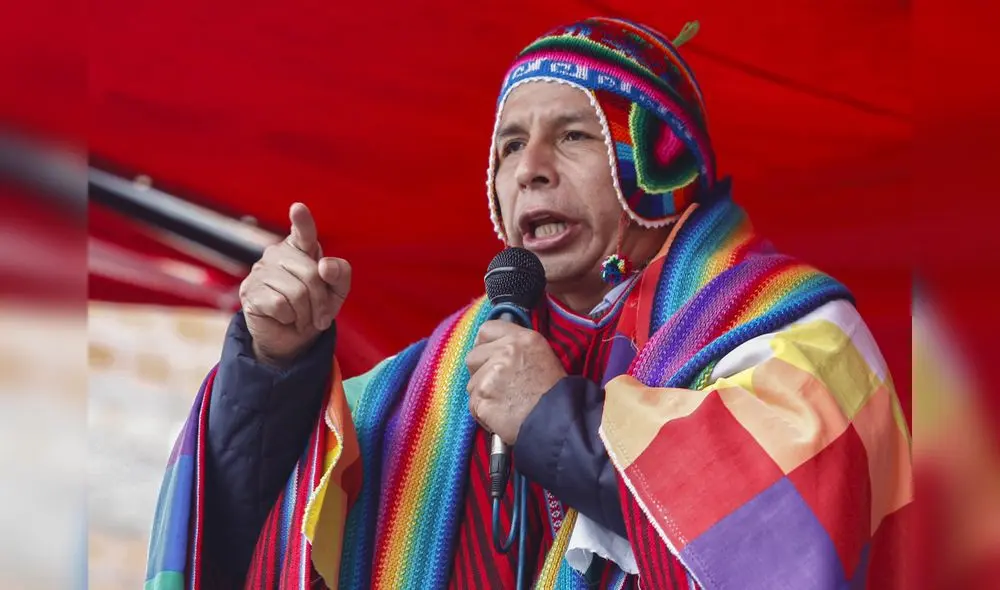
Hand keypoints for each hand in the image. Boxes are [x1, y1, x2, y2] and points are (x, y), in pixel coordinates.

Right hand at [239, 202, 351, 365]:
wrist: (291, 339)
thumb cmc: (315, 308)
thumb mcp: (337, 292)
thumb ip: (340, 274)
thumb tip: (323, 266)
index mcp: (301, 248)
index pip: (303, 232)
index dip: (302, 222)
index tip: (298, 208)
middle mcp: (278, 253)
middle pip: (312, 275)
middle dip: (322, 302)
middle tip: (321, 317)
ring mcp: (260, 270)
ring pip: (297, 293)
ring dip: (306, 314)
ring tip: (301, 318)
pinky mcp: (249, 291)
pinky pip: (280, 305)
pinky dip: (289, 318)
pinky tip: (284, 318)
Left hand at [465, 320, 566, 444]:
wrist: (558, 422)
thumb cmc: (555, 394)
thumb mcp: (542, 357)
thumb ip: (517, 349)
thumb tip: (496, 349)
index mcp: (522, 339)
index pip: (487, 330)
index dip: (484, 345)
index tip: (487, 356)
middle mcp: (505, 352)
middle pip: (473, 357)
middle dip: (480, 372)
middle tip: (497, 386)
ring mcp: (491, 375)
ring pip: (472, 383)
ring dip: (483, 395)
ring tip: (506, 405)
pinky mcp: (482, 398)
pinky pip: (474, 404)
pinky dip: (484, 413)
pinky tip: (502, 416)